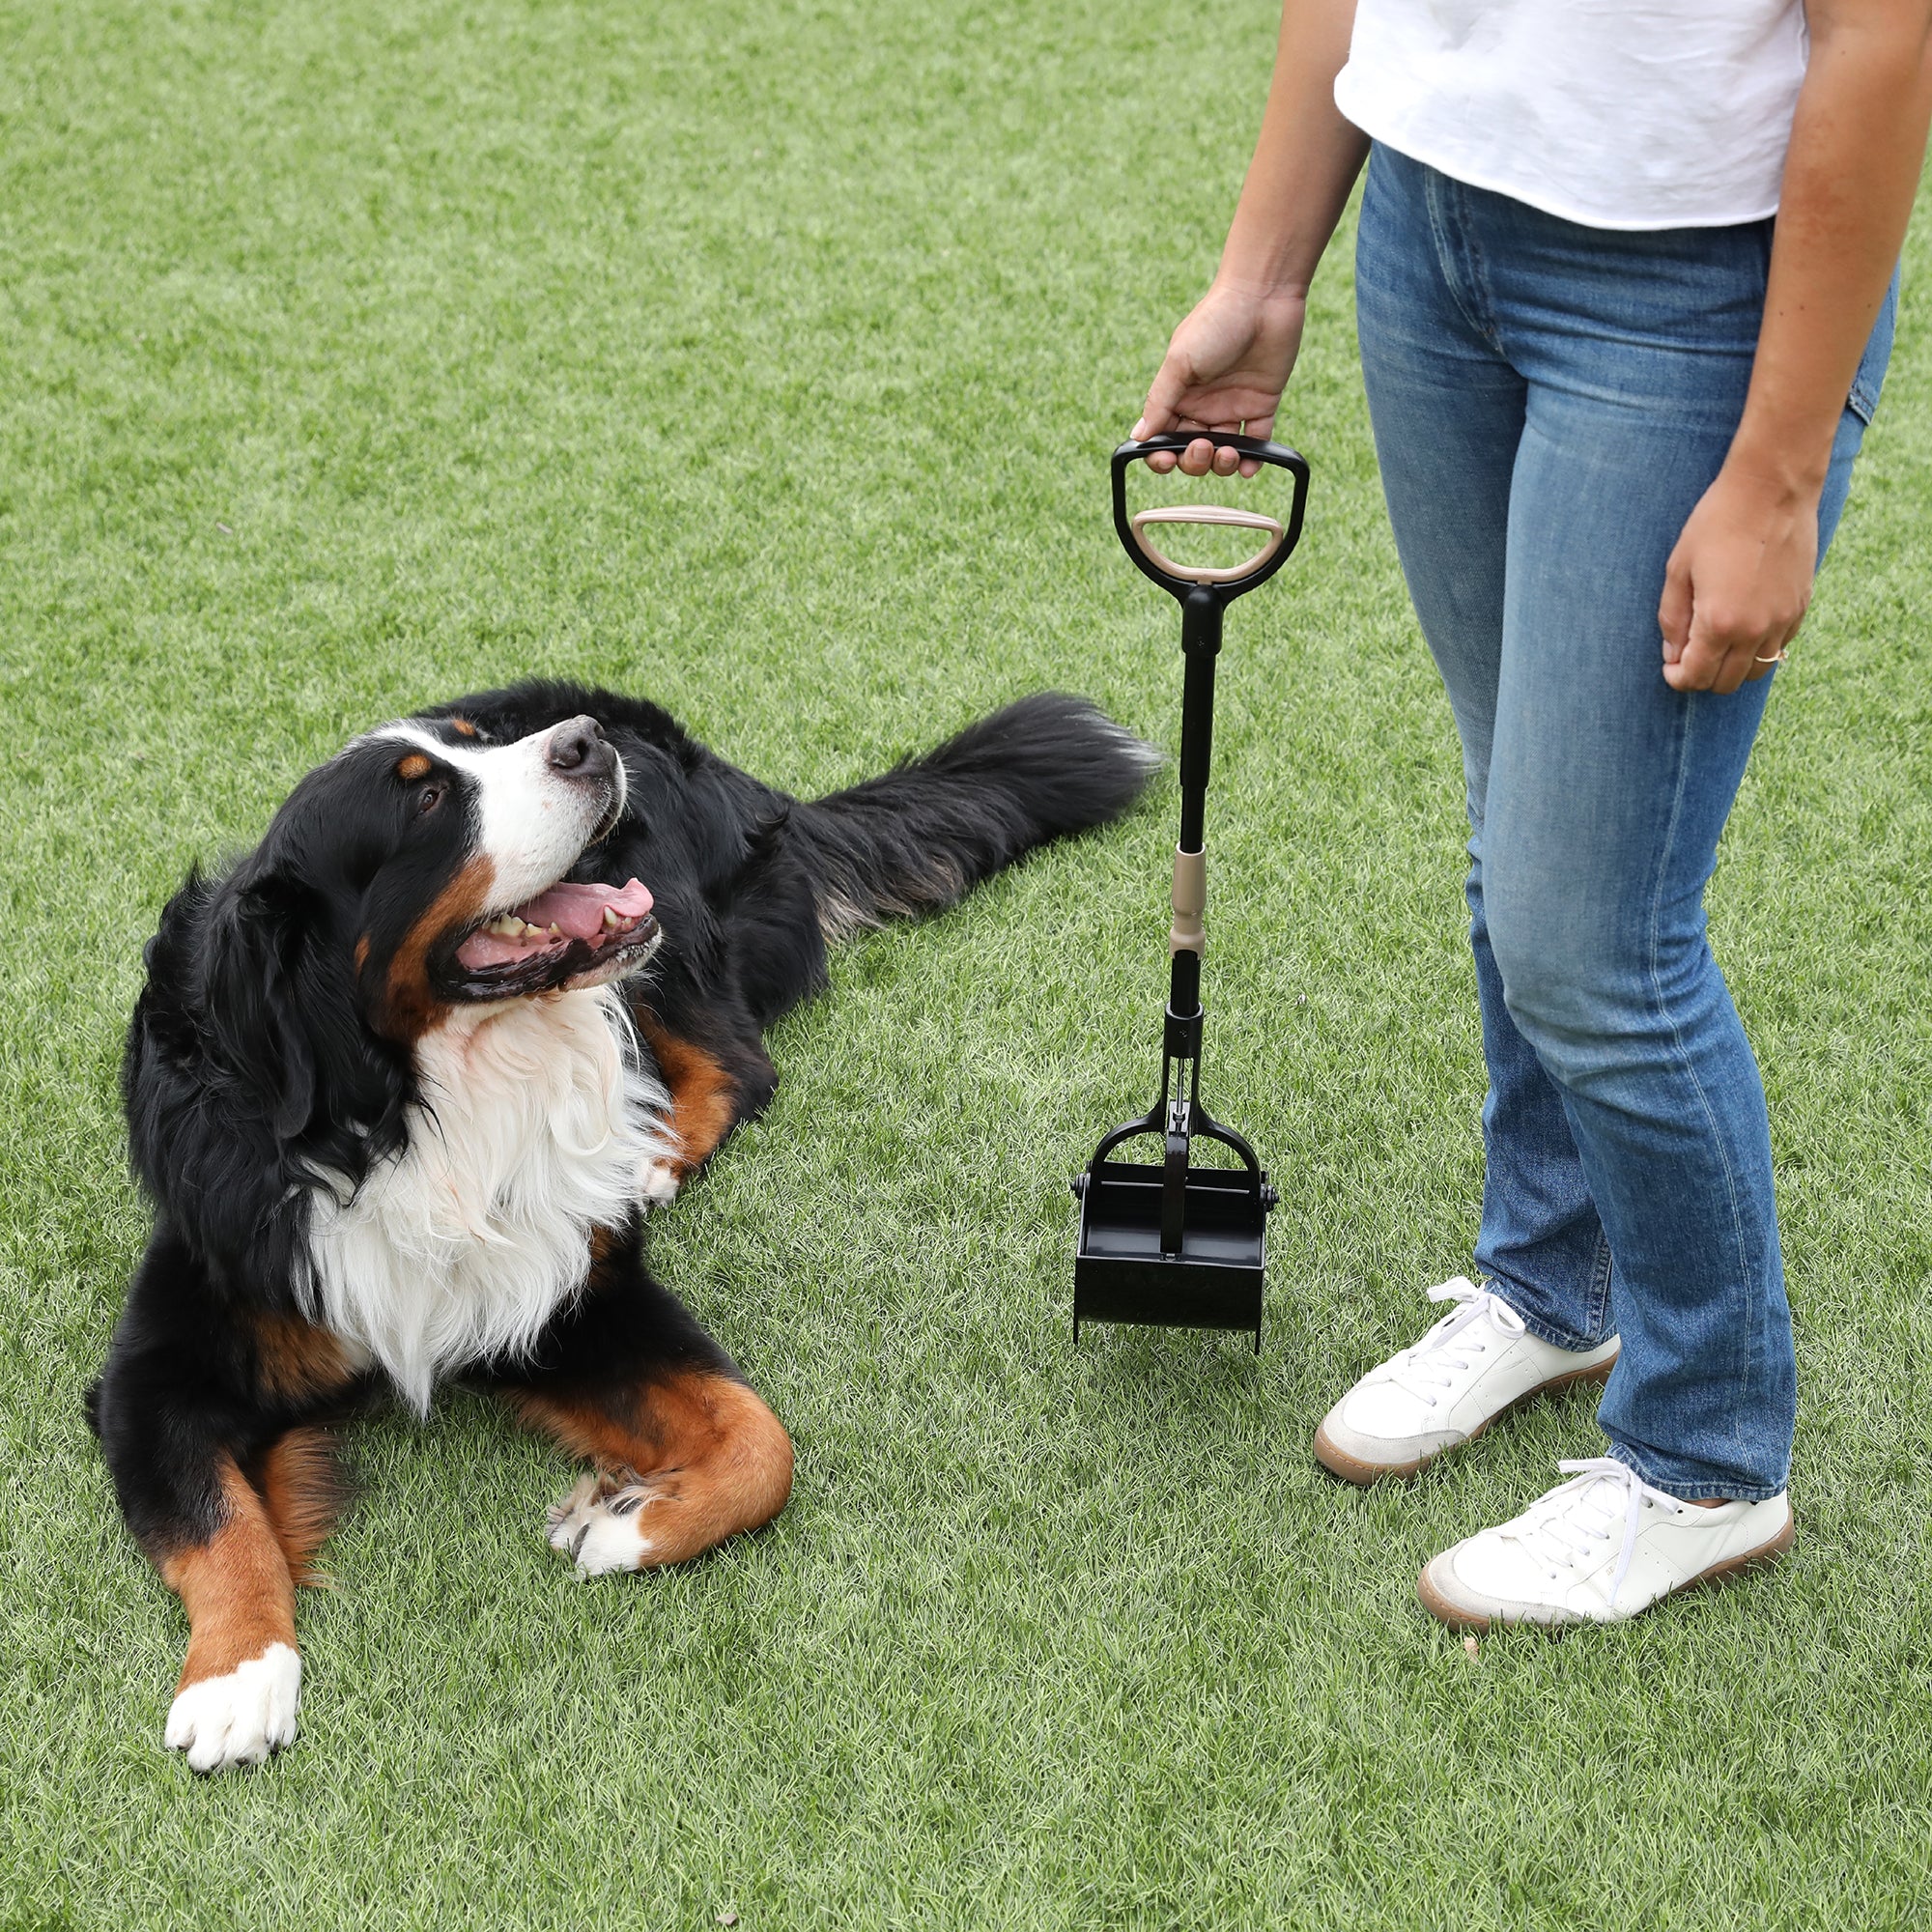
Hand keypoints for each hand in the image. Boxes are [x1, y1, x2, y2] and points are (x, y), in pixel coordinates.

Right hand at [1132, 283, 1306, 477]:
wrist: (1263, 296)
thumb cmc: (1215, 321)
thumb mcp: (1179, 362)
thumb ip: (1159, 402)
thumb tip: (1138, 436)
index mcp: (1178, 393)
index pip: (1163, 436)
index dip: (1161, 455)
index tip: (1166, 459)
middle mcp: (1203, 403)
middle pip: (1191, 450)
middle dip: (1193, 460)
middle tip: (1203, 446)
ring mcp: (1233, 405)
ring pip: (1222, 451)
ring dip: (1221, 463)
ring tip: (1227, 452)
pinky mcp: (1262, 404)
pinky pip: (1257, 442)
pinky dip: (1253, 459)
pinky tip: (1249, 464)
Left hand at [1658, 463, 1820, 693]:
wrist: (1772, 490)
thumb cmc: (1717, 524)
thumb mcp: (1679, 570)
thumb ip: (1673, 619)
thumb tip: (1673, 655)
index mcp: (1719, 623)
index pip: (1696, 676)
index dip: (1677, 678)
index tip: (1669, 668)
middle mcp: (1756, 630)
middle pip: (1727, 682)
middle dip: (1702, 677)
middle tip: (1688, 658)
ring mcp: (1783, 620)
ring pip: (1758, 671)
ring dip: (1733, 668)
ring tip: (1716, 646)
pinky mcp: (1802, 606)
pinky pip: (1779, 646)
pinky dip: (1759, 649)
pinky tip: (1744, 628)